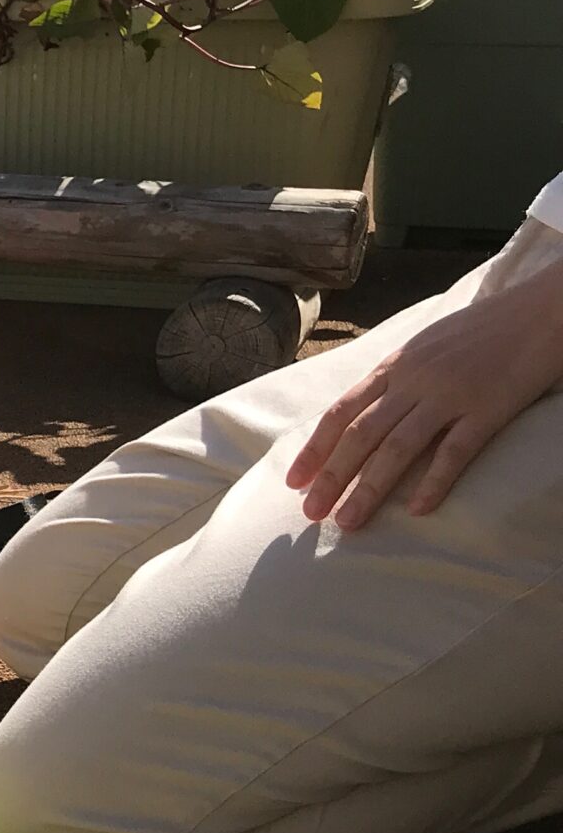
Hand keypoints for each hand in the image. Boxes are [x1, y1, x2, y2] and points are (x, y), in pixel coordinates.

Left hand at [286, 267, 562, 529]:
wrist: (541, 311)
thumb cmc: (481, 330)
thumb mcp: (424, 346)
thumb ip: (394, 378)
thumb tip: (362, 412)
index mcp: (394, 366)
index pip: (342, 412)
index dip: (315, 449)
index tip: (294, 482)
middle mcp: (414, 381)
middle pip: (361, 434)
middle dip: (332, 477)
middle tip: (311, 513)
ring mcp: (450, 394)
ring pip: (398, 447)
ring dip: (369, 487)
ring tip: (348, 521)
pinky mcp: (488, 408)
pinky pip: (456, 450)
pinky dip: (433, 481)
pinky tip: (417, 510)